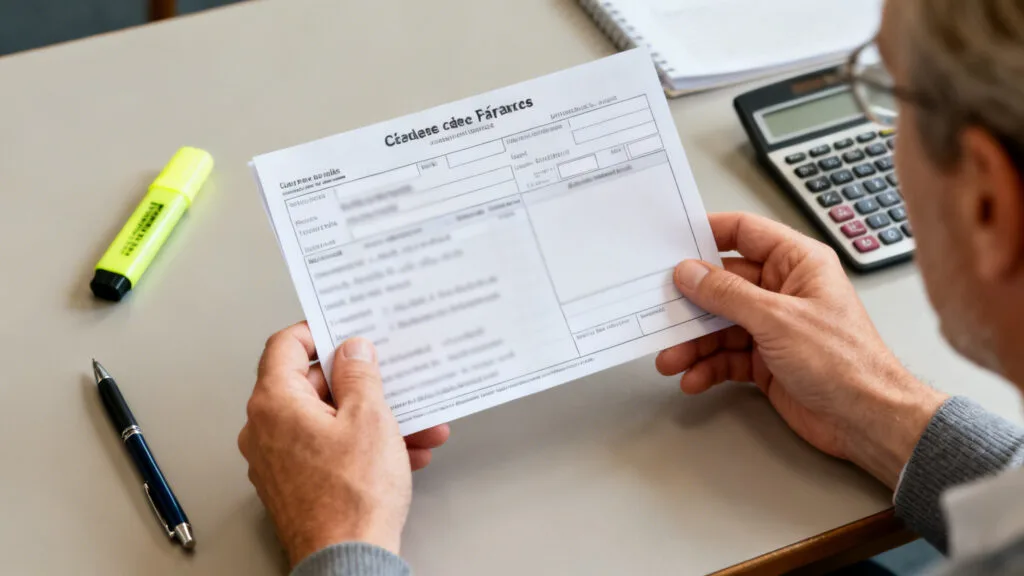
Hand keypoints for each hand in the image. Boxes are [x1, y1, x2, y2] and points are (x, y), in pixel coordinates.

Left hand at [238, 323, 449, 565]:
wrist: (348, 561)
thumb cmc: (352, 497)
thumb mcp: (369, 417)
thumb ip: (360, 374)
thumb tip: (352, 350)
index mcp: (275, 403)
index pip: (284, 345)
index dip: (318, 331)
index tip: (345, 331)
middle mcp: (265, 430)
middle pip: (311, 385)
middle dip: (362, 384)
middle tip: (391, 379)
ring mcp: (278, 460)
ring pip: (328, 422)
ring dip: (372, 419)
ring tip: (415, 425)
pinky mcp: (296, 485)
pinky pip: (329, 450)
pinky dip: (363, 446)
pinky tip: (404, 453)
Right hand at [657, 213, 946, 487]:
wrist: (867, 420)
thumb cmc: (845, 362)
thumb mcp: (776, 319)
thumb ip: (727, 294)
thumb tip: (690, 272)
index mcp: (798, 263)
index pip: (746, 233)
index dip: (708, 233)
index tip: (673, 240)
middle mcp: (784, 290)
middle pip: (723, 284)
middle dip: (690, 302)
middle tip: (659, 309)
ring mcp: (774, 326)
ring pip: (719, 325)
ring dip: (693, 342)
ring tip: (671, 358)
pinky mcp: (767, 360)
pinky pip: (727, 356)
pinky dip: (708, 367)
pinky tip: (693, 377)